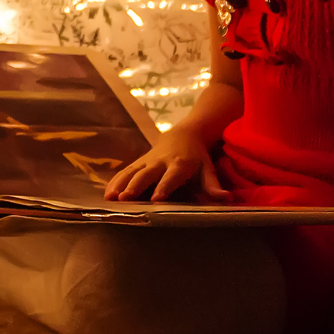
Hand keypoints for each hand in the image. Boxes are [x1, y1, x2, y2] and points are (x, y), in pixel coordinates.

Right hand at [103, 125, 229, 201]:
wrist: (185, 133)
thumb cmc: (198, 157)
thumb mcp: (208, 169)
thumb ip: (213, 185)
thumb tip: (226, 198)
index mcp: (179, 164)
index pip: (170, 177)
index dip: (163, 187)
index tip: (156, 199)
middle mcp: (160, 161)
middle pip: (146, 174)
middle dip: (135, 186)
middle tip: (124, 199)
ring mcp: (147, 160)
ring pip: (131, 172)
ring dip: (120, 184)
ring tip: (110, 198)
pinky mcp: (139, 161)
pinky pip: (125, 171)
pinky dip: (115, 181)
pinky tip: (107, 194)